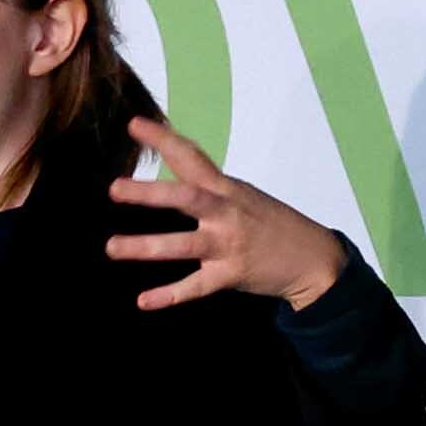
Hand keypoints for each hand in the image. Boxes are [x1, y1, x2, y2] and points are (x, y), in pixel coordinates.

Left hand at [104, 120, 346, 313]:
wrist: (313, 258)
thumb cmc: (272, 223)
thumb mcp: (243, 196)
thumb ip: (209, 185)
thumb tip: (175, 162)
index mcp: (227, 189)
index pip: (193, 158)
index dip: (163, 140)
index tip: (134, 124)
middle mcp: (226, 213)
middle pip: (186, 198)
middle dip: (150, 193)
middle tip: (114, 188)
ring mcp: (228, 245)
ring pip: (183, 245)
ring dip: (146, 247)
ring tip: (112, 247)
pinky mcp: (231, 274)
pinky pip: (196, 286)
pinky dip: (169, 295)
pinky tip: (143, 301)